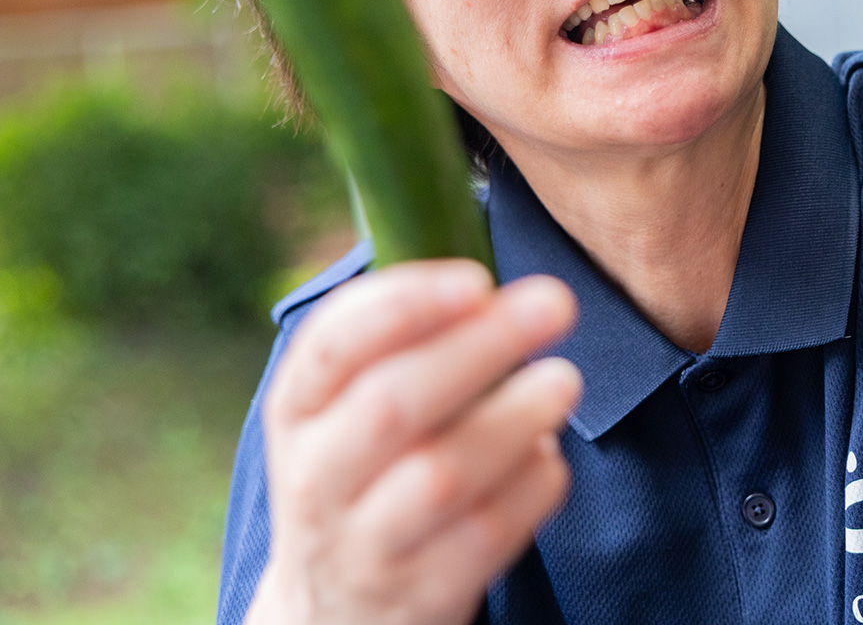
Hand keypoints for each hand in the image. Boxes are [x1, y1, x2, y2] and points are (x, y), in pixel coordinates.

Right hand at [245, 261, 580, 624]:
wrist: (333, 612)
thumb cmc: (367, 470)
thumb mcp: (350, 407)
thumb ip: (406, 339)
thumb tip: (493, 272)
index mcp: (299, 411)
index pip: (332, 347)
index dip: (404, 306)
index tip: (477, 278)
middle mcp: (317, 479)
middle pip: (393, 407)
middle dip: (480, 347)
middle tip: (555, 302)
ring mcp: (365, 546)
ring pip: (441, 478)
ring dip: (513, 418)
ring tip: (563, 378)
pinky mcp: (420, 596)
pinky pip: (484, 539)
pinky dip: (529, 488)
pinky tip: (549, 455)